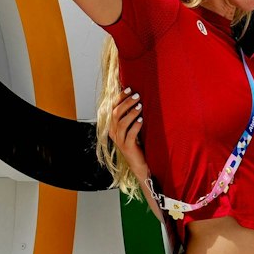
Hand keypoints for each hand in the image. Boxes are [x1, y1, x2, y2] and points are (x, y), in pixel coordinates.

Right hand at [112, 89, 158, 217]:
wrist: (140, 164)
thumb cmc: (139, 143)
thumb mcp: (132, 128)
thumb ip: (131, 115)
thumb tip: (137, 96)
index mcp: (112, 126)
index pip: (112, 108)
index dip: (119, 97)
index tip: (129, 88)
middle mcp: (113, 133)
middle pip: (116, 113)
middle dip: (126, 102)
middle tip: (137, 95)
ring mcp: (119, 141)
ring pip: (121, 122)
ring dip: (131, 112)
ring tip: (140, 106)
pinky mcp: (127, 148)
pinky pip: (130, 134)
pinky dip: (135, 125)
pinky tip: (142, 120)